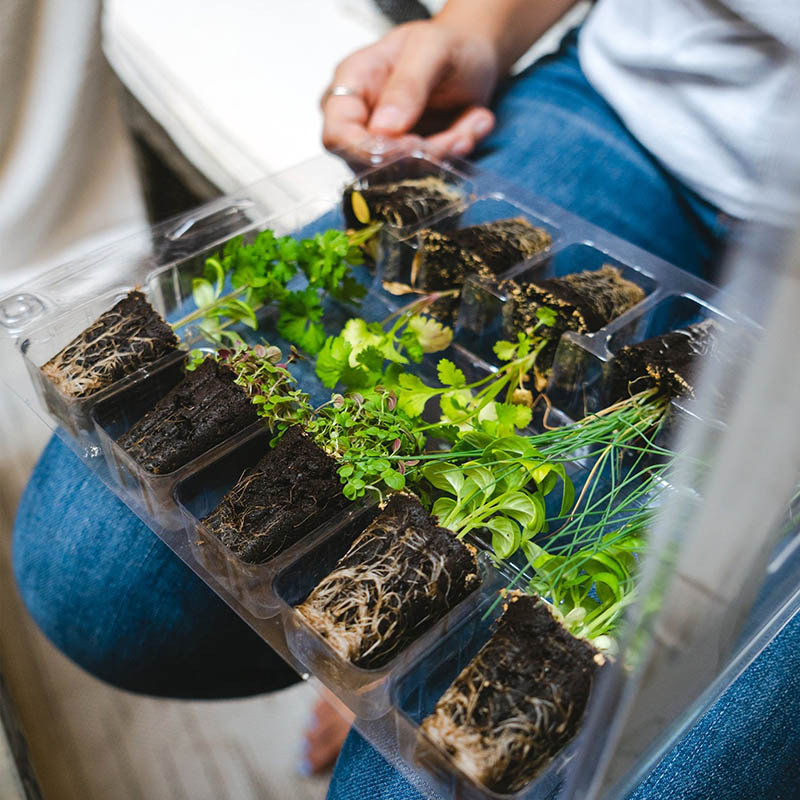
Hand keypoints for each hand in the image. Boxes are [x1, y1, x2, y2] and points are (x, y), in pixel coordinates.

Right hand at [321, 20, 498, 161]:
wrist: (475, 55)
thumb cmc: (447, 44)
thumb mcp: (431, 49)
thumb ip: (407, 85)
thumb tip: (383, 129)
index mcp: (351, 84)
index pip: (337, 136)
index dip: (368, 151)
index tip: (412, 145)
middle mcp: (361, 121)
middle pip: (372, 164)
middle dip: (420, 155)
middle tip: (459, 135)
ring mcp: (385, 145)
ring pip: (403, 175)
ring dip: (444, 154)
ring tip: (474, 122)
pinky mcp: (411, 161)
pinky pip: (429, 174)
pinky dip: (457, 154)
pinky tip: (473, 124)